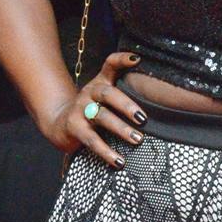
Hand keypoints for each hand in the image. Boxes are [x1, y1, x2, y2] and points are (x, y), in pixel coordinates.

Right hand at [44, 51, 147, 166]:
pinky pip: (92, 140)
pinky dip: (106, 151)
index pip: (110, 65)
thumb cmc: (93, 109)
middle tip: (143, 118)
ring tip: (138, 140)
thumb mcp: (106, 97)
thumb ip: (127, 93)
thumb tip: (161, 99)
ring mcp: (80, 109)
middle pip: (108, 94)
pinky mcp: (74, 128)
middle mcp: (90, 92)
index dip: (122, 60)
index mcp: (101, 82)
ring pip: (102, 117)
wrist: (60, 123)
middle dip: (127, 105)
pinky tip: (119, 161)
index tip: (137, 59)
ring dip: (121, 129)